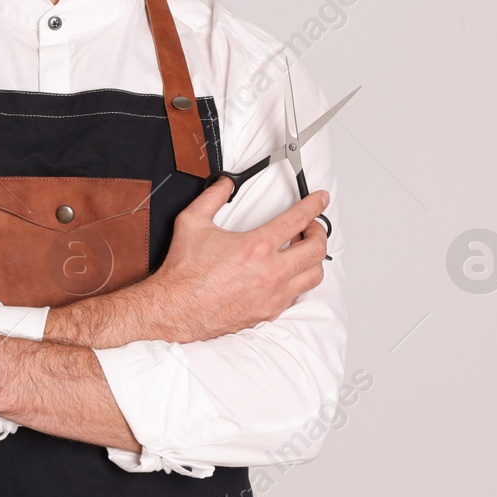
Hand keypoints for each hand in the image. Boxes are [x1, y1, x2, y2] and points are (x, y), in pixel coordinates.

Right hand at [144, 177, 329, 341]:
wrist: (176, 308)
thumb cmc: (184, 272)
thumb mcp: (192, 223)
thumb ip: (211, 198)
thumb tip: (224, 184)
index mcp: (256, 247)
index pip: (297, 220)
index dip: (314, 205)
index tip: (320, 200)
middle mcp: (270, 272)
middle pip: (316, 249)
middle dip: (319, 232)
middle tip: (311, 226)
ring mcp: (273, 295)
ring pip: (314, 275)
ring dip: (313, 259)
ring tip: (302, 250)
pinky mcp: (269, 311)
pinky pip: (298, 295)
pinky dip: (299, 281)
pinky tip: (288, 274)